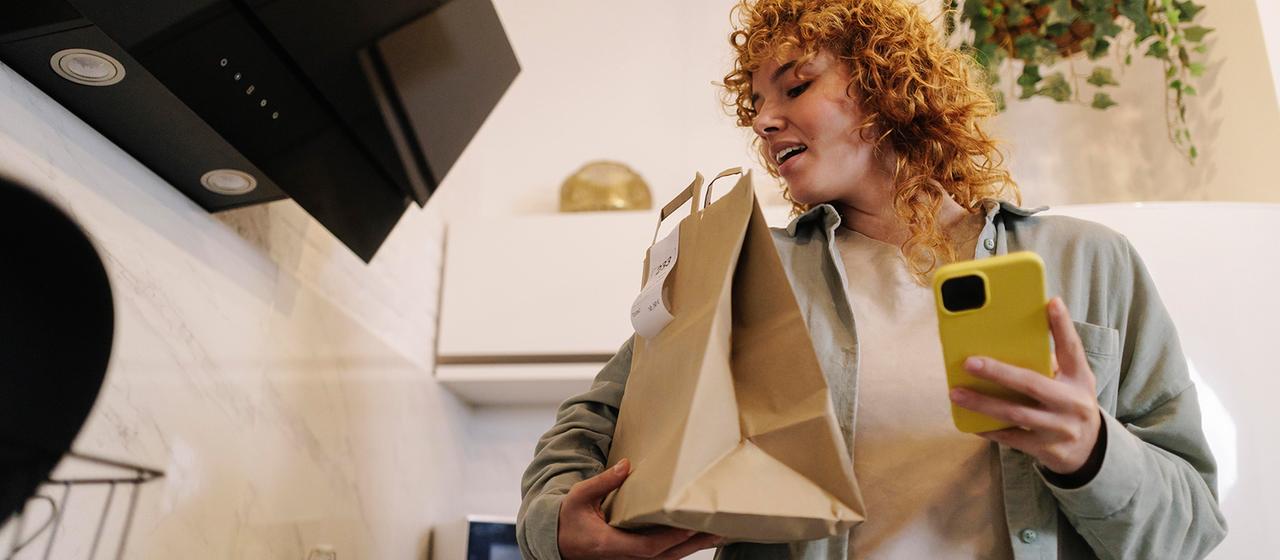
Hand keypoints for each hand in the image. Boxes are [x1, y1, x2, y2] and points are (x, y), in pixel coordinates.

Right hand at [558, 458, 722, 558]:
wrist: (557, 542)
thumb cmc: (568, 519)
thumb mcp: (579, 497)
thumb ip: (603, 482)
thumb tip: (626, 465)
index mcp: (609, 545)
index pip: (647, 547)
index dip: (670, 538)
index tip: (690, 526)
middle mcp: (623, 559)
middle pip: (665, 556)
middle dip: (692, 543)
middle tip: (718, 529)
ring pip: (667, 558)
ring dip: (691, 546)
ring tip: (716, 532)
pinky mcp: (633, 559)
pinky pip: (662, 556)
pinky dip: (681, 547)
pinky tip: (696, 538)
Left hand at [948, 297, 1102, 475]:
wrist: (1090, 449)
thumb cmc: (1071, 403)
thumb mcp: (1073, 378)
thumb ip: (1055, 355)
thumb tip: (1027, 323)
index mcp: (1079, 379)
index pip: (1073, 348)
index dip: (1063, 325)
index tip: (1051, 302)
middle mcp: (1073, 403)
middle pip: (1031, 383)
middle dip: (998, 372)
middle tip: (968, 363)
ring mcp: (1060, 428)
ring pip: (1015, 413)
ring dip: (982, 403)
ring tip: (956, 393)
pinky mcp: (1047, 449)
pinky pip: (1011, 438)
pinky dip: (988, 429)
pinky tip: (969, 421)